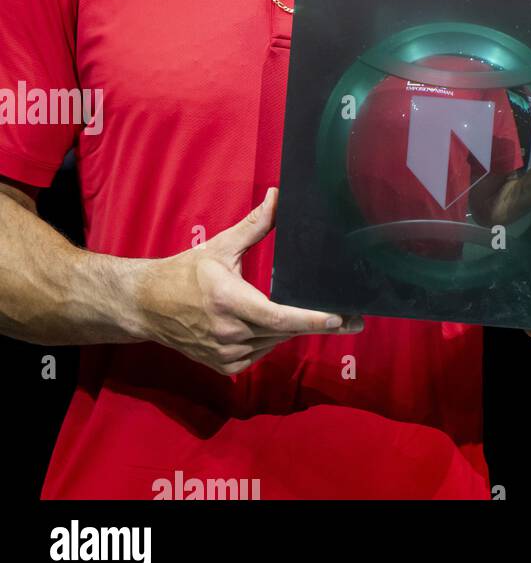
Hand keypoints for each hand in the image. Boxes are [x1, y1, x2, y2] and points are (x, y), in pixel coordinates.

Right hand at [132, 187, 363, 375]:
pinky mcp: (223, 366)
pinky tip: (278, 326)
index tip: (340, 318)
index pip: (279, 317)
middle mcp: (228, 332)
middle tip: (352, 318)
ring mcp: (225, 354)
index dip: (312, 319)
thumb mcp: (220, 246)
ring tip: (318, 316)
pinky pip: (260, 354)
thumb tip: (278, 196)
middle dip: (318, 325)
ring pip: (274, 344)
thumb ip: (254, 224)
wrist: (146, 307)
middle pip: (283, 332)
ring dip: (293, 330)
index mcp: (229, 301)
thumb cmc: (184, 272)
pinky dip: (273, 340)